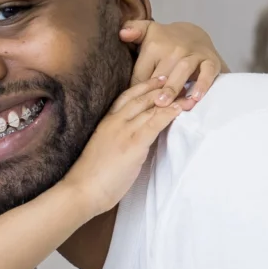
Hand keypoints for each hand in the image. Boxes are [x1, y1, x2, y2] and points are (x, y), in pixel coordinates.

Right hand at [62, 82, 180, 216]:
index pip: (125, 98)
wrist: (82, 190)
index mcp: (105, 123)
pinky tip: (179, 108)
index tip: (155, 81)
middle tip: (175, 78)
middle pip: (140, 98)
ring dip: (169, 98)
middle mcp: (114, 122)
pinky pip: (155, 123)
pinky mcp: (133, 143)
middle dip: (158, 87)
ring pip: (149, 107)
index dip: (142, 87)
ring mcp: (124, 131)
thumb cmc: (91, 177)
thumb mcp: (102, 150)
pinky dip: (169, 113)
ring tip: (185, 92)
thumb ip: (116, 140)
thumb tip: (132, 140)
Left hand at [120, 20, 225, 108]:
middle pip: (161, 74)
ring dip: (173, 87)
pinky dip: (202, 84)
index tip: (132, 104)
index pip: (141, 73)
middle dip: (154, 92)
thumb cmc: (165, 41)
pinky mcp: (210, 60)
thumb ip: (133, 30)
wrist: (195, 35)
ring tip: (164, 104)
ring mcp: (193, 54)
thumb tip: (122, 33)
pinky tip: (195, 98)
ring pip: (182, 71)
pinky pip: (207, 72)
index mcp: (154, 45)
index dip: (136, 90)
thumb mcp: (147, 31)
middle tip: (146, 108)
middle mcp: (174, 48)